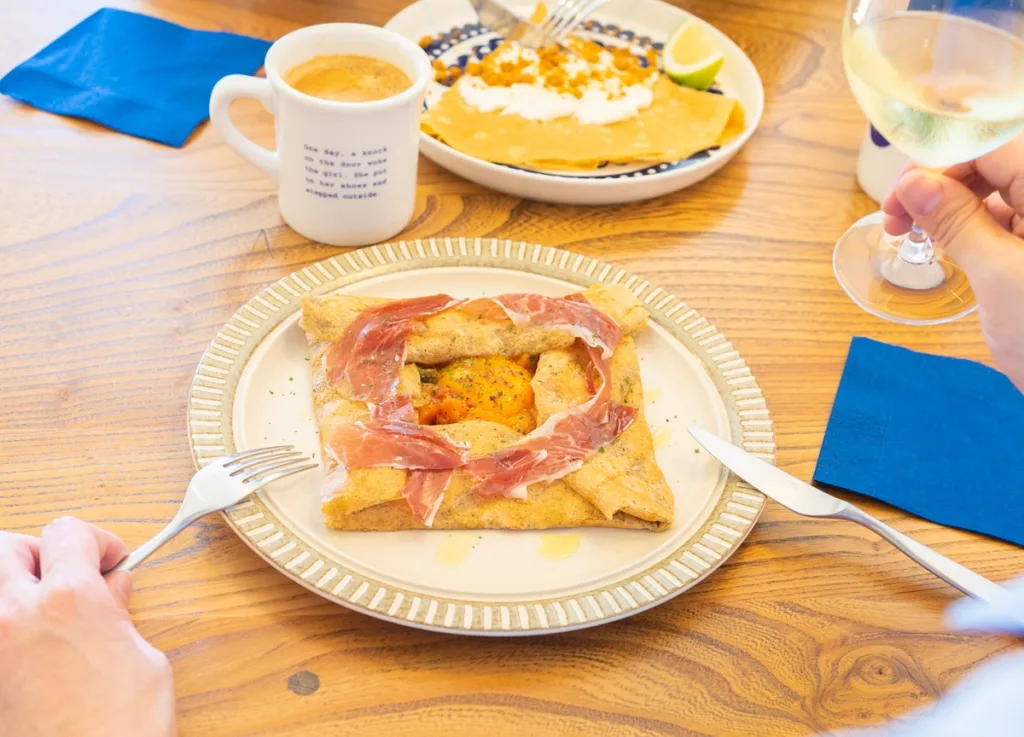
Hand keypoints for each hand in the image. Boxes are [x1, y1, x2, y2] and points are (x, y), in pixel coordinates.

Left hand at [0, 517, 175, 736]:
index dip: (97, 542)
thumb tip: (111, 592)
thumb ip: (119, 615)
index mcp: (68, 601)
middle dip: (40, 553)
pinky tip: (34, 651)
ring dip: (15, 587)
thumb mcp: (144, 661)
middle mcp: (17, 617)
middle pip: (8, 546)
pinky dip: (9, 630)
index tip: (111, 564)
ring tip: (45, 612)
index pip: (69, 532)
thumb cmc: (122, 732)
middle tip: (69, 577)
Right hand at [881, 136, 1023, 391]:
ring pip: (996, 188)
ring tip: (914, 234)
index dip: (938, 161)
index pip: (992, 145)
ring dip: (950, 203)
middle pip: (992, 161)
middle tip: (897, 221)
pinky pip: (1007, 215)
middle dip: (939, 181)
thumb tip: (912, 183)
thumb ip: (957, 222)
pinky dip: (971, 224)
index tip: (897, 197)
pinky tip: (947, 245)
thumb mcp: (999, 276)